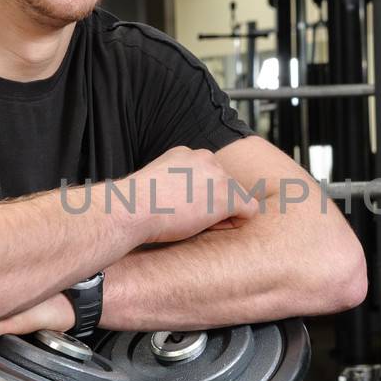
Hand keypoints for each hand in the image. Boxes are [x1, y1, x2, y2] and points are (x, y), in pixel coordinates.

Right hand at [121, 146, 259, 243]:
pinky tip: (209, 226)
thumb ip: (176, 185)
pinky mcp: (227, 194)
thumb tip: (183, 200)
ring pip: (236, 198)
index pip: (209, 176)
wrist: (131, 209)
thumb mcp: (155, 184)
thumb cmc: (136, 205)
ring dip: (221, 214)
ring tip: (194, 222)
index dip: (200, 197)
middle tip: (187, 218)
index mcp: (187, 154)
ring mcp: (218, 175)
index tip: (181, 209)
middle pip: (224, 186)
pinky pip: (249, 210)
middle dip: (213, 204)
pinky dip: (234, 223)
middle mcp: (206, 158)